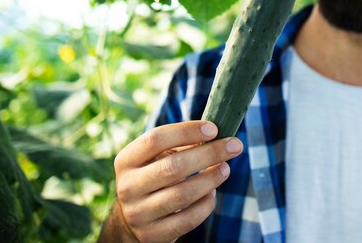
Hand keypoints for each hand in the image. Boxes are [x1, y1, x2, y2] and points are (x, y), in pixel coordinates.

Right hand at [100, 121, 243, 242]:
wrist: (132, 219)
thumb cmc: (154, 177)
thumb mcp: (156, 157)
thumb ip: (180, 144)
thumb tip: (217, 135)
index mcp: (127, 160)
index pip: (155, 139)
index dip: (187, 131)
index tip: (214, 129)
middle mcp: (128, 187)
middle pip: (172, 167)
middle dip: (209, 154)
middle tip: (235, 146)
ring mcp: (138, 213)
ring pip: (182, 195)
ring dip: (211, 179)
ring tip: (225, 168)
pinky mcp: (152, 235)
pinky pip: (188, 219)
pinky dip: (206, 204)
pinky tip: (212, 192)